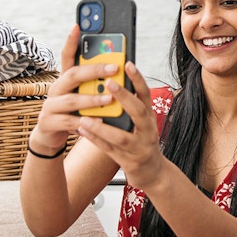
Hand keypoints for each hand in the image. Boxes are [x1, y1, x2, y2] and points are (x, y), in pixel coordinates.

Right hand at [30, 25, 119, 152]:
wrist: (52, 137)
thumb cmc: (74, 112)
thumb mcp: (83, 96)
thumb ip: (95, 85)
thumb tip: (120, 69)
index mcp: (65, 80)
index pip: (67, 56)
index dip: (71, 41)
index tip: (78, 26)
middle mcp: (56, 89)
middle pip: (73, 75)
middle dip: (95, 70)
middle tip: (115, 68)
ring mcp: (50, 106)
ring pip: (71, 99)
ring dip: (92, 99)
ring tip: (109, 98)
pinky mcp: (49, 123)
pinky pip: (68, 121)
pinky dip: (85, 121)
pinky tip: (100, 121)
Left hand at [74, 61, 163, 188]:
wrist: (153, 172)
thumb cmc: (142, 142)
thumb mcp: (141, 123)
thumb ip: (129, 107)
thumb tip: (110, 84)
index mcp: (150, 117)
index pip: (146, 95)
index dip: (138, 79)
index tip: (128, 64)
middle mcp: (148, 131)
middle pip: (139, 112)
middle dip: (124, 97)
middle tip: (109, 84)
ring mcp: (140, 148)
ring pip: (122, 137)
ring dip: (103, 127)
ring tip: (85, 118)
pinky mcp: (130, 161)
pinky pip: (110, 150)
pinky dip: (96, 141)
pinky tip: (83, 132)